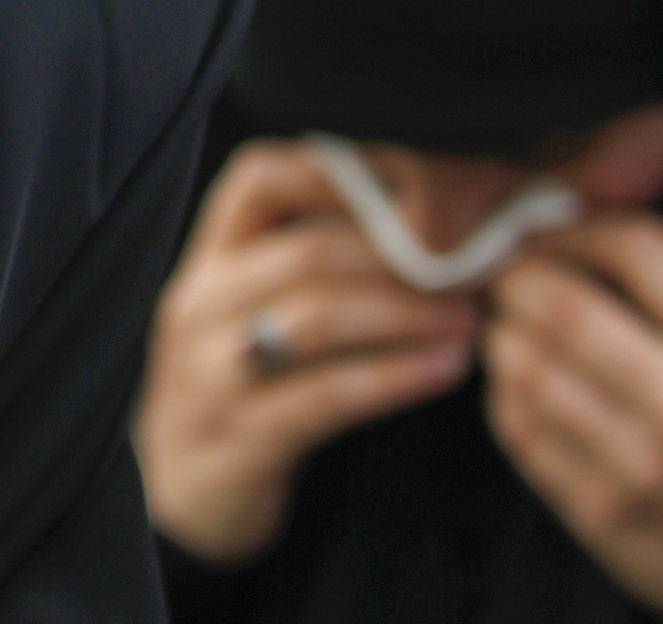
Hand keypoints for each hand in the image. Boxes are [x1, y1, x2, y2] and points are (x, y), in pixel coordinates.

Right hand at [137, 142, 480, 563]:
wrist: (183, 492)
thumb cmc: (246, 387)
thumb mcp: (257, 312)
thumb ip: (317, 262)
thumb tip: (427, 212)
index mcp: (209, 261)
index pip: (260, 178)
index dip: (342, 172)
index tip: (423, 191)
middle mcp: (199, 305)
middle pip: (307, 249)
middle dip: (406, 256)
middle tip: (478, 268)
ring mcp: (210, 374)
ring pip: (317, 318)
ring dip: (409, 314)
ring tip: (473, 321)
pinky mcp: (238, 440)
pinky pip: (325, 396)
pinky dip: (395, 376)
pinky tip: (447, 370)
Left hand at [484, 215, 662, 613]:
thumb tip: (564, 223)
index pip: (641, 248)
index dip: (580, 227)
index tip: (556, 233)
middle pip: (559, 304)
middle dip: (519, 276)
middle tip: (515, 276)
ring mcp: (639, 467)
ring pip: (523, 364)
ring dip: (504, 333)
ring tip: (518, 329)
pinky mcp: (596, 512)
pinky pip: (516, 426)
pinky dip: (507, 392)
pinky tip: (527, 385)